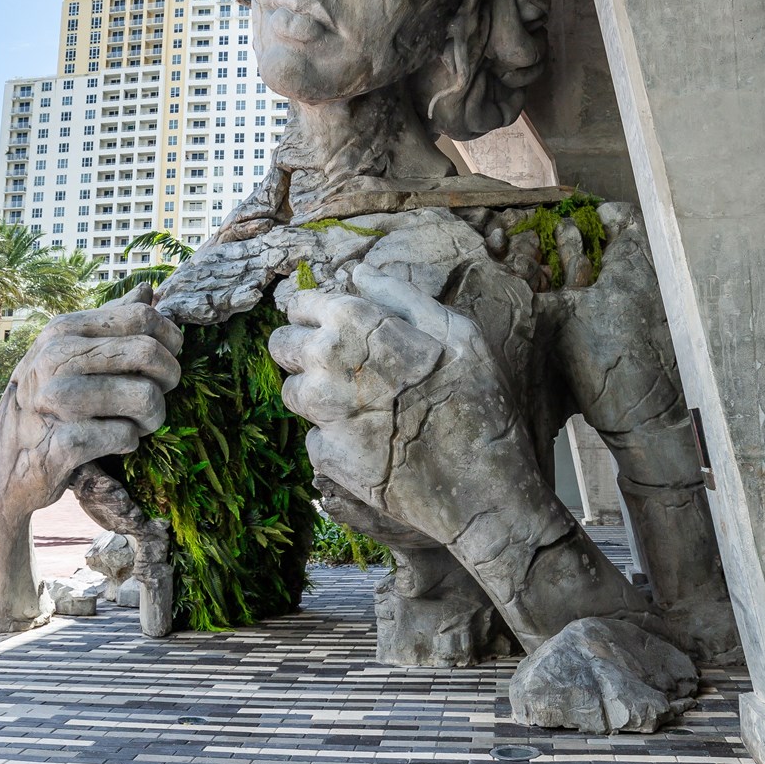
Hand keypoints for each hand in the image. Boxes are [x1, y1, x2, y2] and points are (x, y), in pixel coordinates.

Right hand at [0, 286, 181, 630]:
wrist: (7, 467)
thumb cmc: (48, 402)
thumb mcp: (69, 353)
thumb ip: (110, 320)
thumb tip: (149, 289)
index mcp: (63, 331)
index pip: (141, 316)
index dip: (170, 338)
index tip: (169, 357)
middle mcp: (56, 359)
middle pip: (150, 353)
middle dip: (169, 378)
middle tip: (158, 394)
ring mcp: (55, 402)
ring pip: (146, 397)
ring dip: (152, 416)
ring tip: (136, 422)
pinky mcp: (61, 445)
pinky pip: (126, 436)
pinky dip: (128, 442)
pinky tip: (111, 443)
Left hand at [269, 263, 544, 546]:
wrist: (483, 490)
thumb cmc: (481, 404)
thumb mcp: (459, 334)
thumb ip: (402, 297)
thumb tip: (360, 273)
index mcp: (359, 325)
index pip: (303, 303)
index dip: (310, 309)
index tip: (325, 320)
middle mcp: (329, 364)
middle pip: (281, 345)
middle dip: (299, 349)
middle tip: (334, 364)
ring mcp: (323, 413)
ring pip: (290, 392)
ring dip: (312, 394)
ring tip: (356, 404)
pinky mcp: (325, 456)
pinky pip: (313, 437)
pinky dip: (333, 438)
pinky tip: (369, 442)